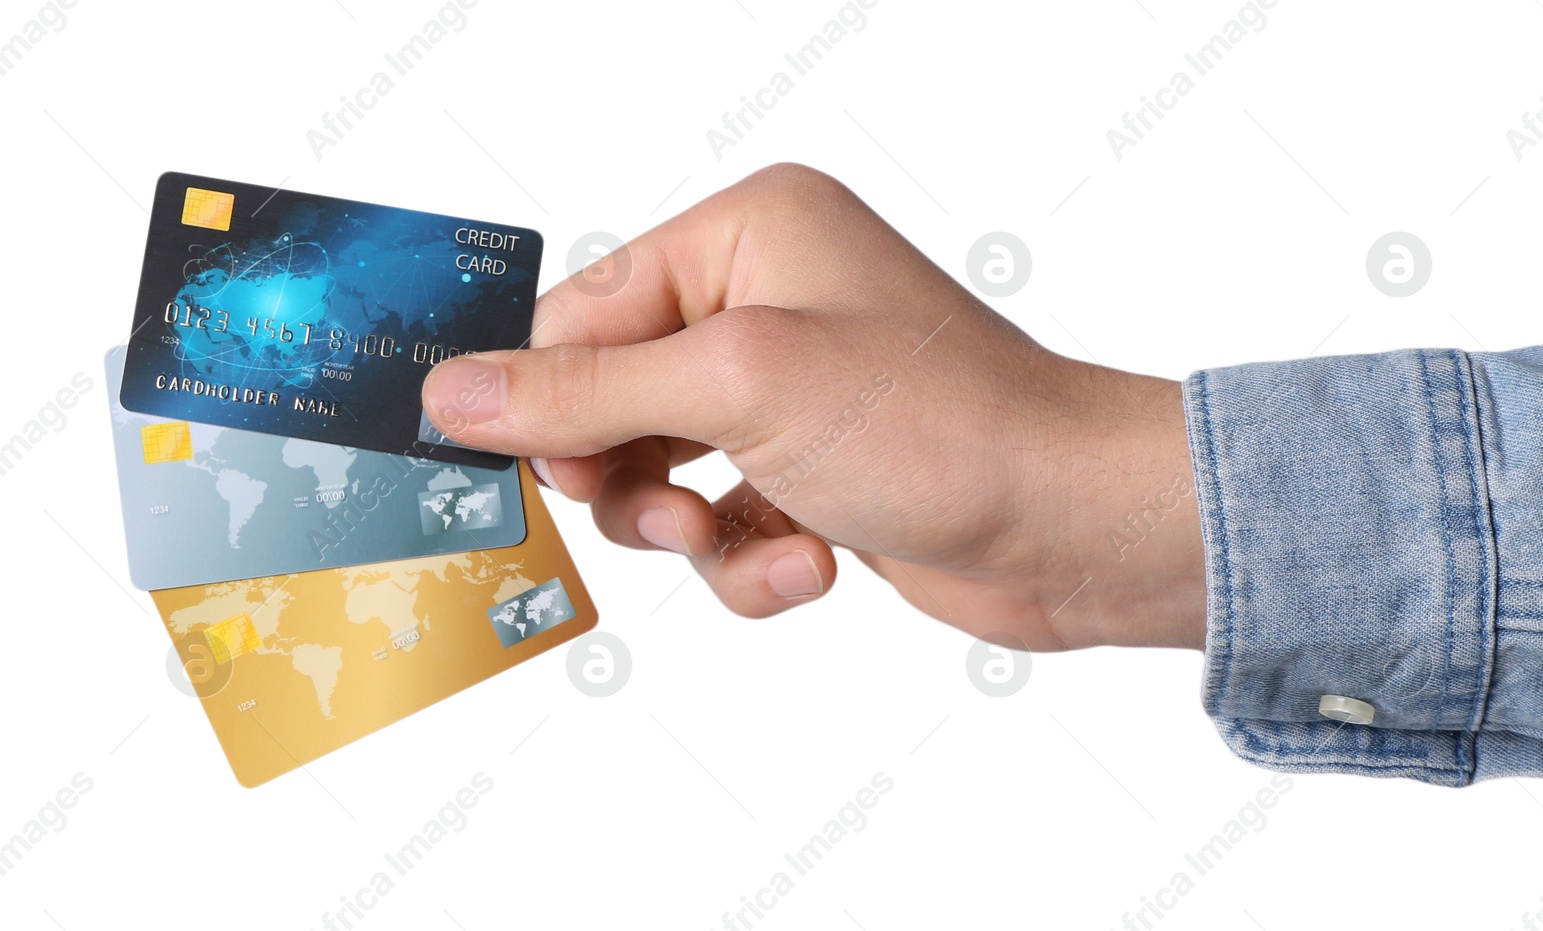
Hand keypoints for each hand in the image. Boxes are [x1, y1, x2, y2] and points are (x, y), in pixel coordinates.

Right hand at [421, 164, 1204, 649]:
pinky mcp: (813, 473)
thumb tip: (452, 390)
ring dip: (687, 531)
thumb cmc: (941, 422)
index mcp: (748, 235)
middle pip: (610, 396)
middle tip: (660, 517)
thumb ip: (586, 389)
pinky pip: (725, 526)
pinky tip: (810, 566)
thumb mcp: (740, 387)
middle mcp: (766, 301)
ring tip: (736, 544)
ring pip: (661, 474)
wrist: (1073, 524)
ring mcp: (790, 393)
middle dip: (624, 474)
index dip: (533, 393)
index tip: (486, 465)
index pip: (584, 309)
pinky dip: (752, 563)